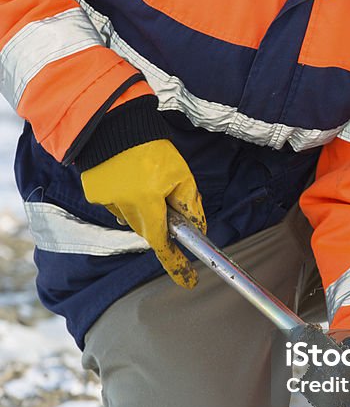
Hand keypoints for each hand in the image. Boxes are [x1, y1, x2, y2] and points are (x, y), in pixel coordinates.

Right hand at [81, 139, 205, 287]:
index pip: (163, 245)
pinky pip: (117, 205)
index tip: (188, 281)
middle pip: (148, 231)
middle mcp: (125, 208)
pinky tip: (128, 178)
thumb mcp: (182, 174)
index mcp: (148, 204)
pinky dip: (126, 198)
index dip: (176, 265)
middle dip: (160, 224)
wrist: (115, 125)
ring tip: (145, 180)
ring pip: (132, 218)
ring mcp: (108, 202)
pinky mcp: (95, 193)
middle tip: (166, 200)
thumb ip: (190, 205)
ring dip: (142, 208)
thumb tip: (197, 229)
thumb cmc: (152, 148)